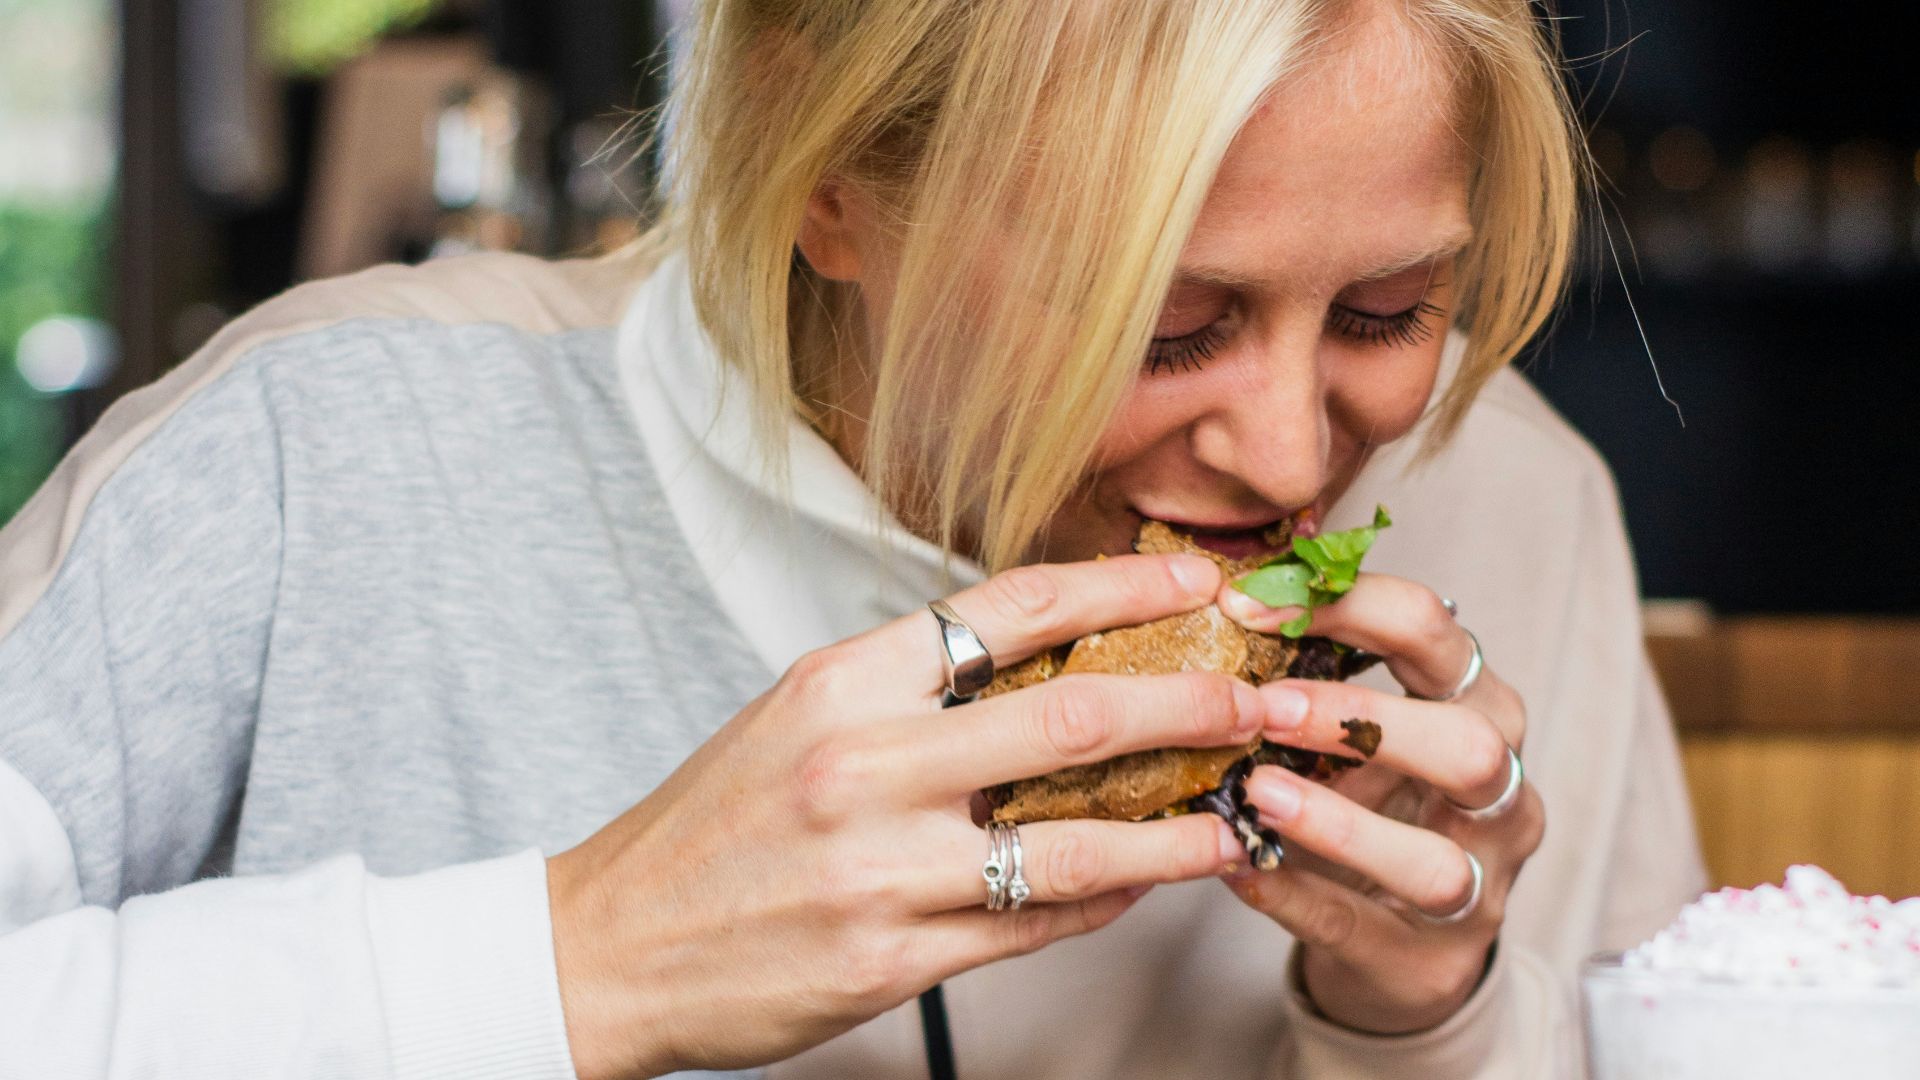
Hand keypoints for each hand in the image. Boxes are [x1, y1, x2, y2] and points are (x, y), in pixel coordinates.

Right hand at [548, 553, 1269, 1079]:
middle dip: (1192, 702)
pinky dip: (1103, 901)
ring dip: (1176, 828)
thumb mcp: (798, 718)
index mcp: (843, 681)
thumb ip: (912, 688)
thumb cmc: (713, 825)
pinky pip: (1032, 925)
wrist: (612, 944)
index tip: (1198, 577)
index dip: (1123, 585)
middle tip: (1261, 698)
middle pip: (1073, 715)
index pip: (1012, 607)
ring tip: (1236, 817)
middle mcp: (864, 764)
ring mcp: (880, 868)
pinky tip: (1143, 883)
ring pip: (1075, 841)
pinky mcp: (889, 960)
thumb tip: (1046, 661)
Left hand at [1217, 575, 1543, 1033]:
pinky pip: (1360, 927)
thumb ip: (1309, 672)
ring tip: (1256, 792)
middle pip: (1470, 746)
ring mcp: (1478, 887)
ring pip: (1434, 861)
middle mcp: (1498, 794)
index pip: (1436, 632)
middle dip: (1365, 720)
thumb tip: (1223, 595)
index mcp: (1478, 707)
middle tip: (1267, 708)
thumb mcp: (1353, 732)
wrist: (1397, 941)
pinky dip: (1294, 895)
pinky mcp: (1428, 961)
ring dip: (1338, 823)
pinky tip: (1239, 868)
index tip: (1250, 605)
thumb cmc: (1370, 804)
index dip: (1348, 606)